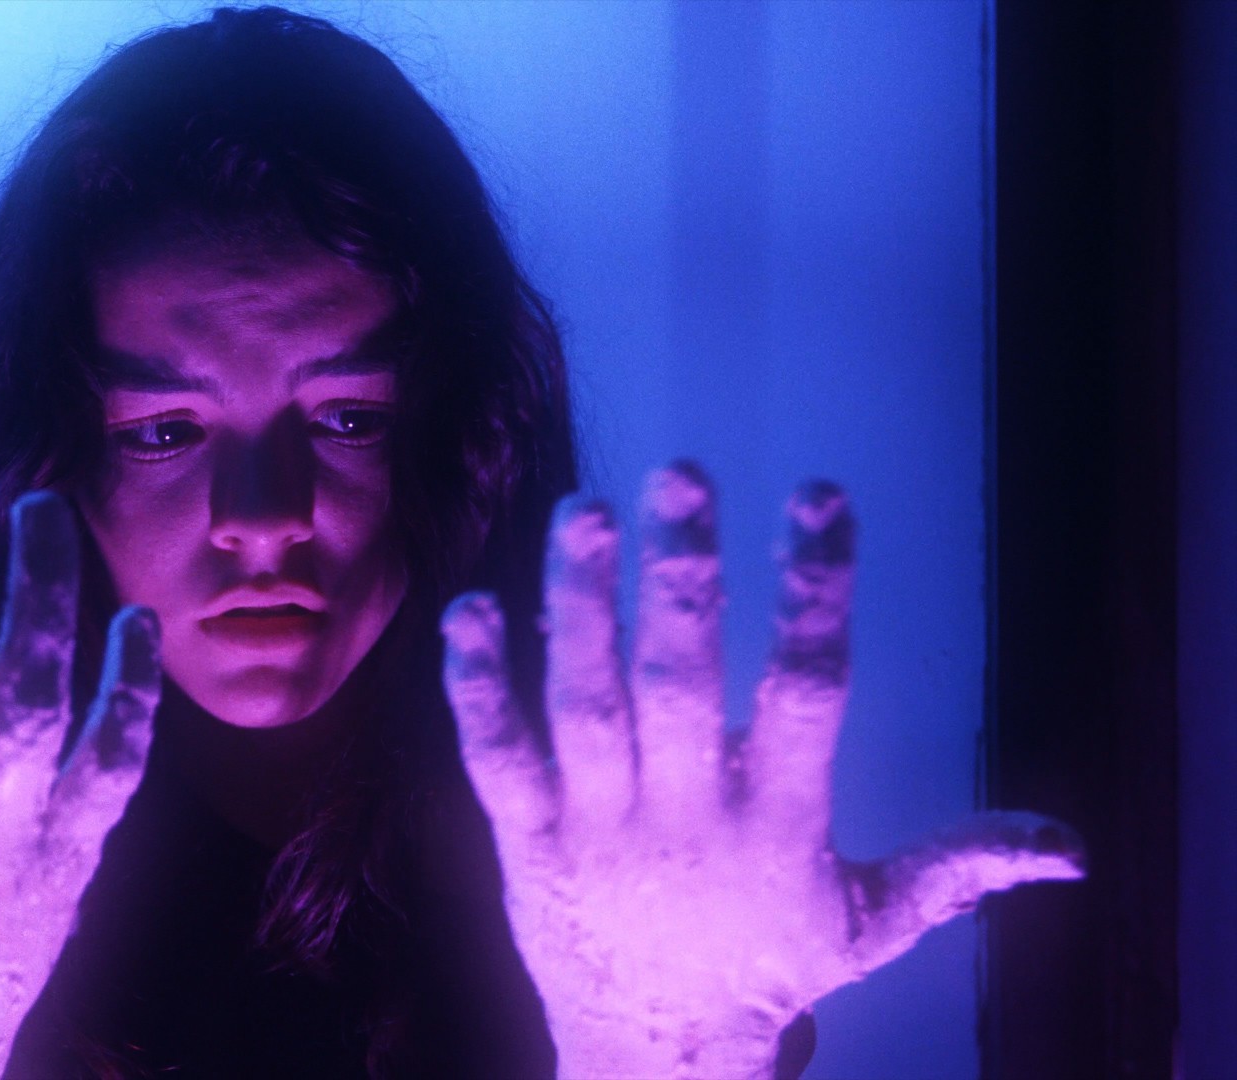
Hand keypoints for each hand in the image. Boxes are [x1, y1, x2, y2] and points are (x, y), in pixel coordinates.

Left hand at [441, 463, 1081, 1079]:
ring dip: (580, 607)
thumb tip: (1070, 848)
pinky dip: (478, 688)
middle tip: (681, 476)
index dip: (814, 592)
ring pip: (584, 705)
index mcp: (778, 824)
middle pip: (679, 686)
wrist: (658, 1057)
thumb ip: (956, 869)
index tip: (819, 497)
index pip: (806, 692)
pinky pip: (498, 758)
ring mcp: (598, 830)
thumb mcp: (869, 924)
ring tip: (585, 510)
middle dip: (683, 581)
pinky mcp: (528, 844)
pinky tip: (469, 608)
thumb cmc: (770, 969)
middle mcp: (684, 819)